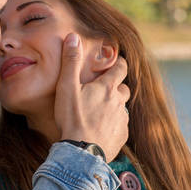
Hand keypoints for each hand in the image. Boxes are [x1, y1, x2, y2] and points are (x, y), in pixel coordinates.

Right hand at [53, 33, 129, 159]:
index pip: (121, 68)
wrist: (80, 152)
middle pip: (123, 88)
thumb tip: (73, 37)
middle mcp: (119, 102)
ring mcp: (122, 120)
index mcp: (107, 87)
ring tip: (99, 112)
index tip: (114, 64)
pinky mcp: (122, 136)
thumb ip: (70, 62)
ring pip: (122, 108)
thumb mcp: (66, 87)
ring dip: (114, 107)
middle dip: (116, 87)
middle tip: (102, 90)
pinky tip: (101, 129)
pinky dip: (113, 125)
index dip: (118, 64)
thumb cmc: (72, 118)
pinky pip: (120, 126)